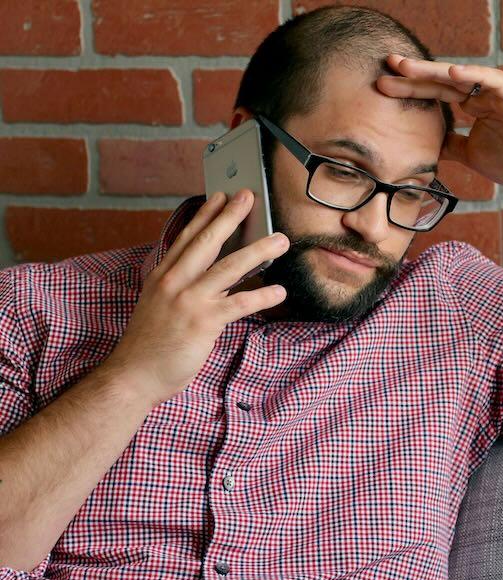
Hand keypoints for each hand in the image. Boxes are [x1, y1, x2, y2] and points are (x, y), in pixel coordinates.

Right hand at [102, 190, 289, 406]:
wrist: (134, 375)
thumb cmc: (150, 344)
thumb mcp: (161, 306)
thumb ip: (184, 288)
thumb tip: (216, 278)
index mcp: (163, 276)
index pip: (186, 238)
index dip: (205, 215)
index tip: (219, 195)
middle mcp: (174, 282)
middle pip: (207, 242)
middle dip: (230, 217)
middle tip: (249, 196)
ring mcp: (188, 300)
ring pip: (229, 268)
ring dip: (258, 251)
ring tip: (280, 240)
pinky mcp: (203, 322)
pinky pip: (239, 304)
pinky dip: (262, 296)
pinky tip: (280, 291)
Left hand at [375, 56, 502, 196]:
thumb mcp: (472, 155)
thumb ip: (452, 146)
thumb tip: (430, 145)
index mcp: (475, 105)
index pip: (437, 93)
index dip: (411, 88)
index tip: (383, 86)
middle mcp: (485, 94)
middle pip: (443, 80)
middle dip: (415, 73)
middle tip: (387, 65)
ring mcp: (500, 93)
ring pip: (463, 76)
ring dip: (434, 71)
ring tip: (408, 67)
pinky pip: (493, 80)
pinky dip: (473, 75)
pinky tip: (451, 73)